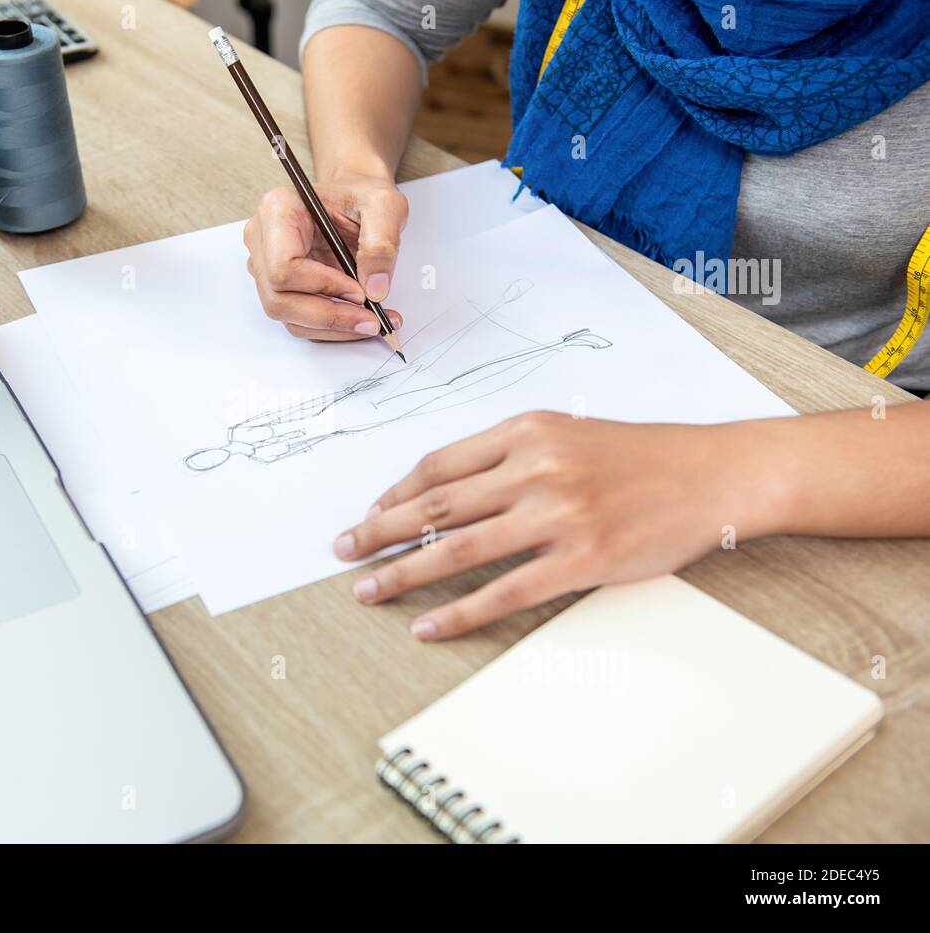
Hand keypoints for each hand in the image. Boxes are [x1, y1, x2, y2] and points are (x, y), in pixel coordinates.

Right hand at [243, 170, 406, 340]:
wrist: (355, 201)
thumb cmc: (360, 196)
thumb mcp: (384, 206)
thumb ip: (381, 243)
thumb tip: (375, 288)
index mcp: (278, 210)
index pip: (284, 266)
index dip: (322, 286)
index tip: (359, 291)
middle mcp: (263, 240)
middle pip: (279, 299)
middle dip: (328, 316)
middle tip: (370, 319)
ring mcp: (266, 267)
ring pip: (288, 316)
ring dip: (332, 327)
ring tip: (371, 322)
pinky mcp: (279, 288)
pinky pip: (299, 320)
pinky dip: (331, 328)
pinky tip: (359, 320)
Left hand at [332, 412, 783, 639]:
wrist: (714, 474)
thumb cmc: (640, 456)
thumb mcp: (569, 433)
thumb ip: (511, 454)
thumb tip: (449, 491)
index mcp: (526, 430)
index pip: (440, 465)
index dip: (395, 494)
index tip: (370, 515)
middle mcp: (535, 467)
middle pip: (436, 505)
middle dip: (379, 531)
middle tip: (342, 551)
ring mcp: (558, 514)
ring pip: (458, 548)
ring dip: (403, 572)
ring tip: (367, 589)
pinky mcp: (582, 559)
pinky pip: (505, 592)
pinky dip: (459, 612)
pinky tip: (428, 625)